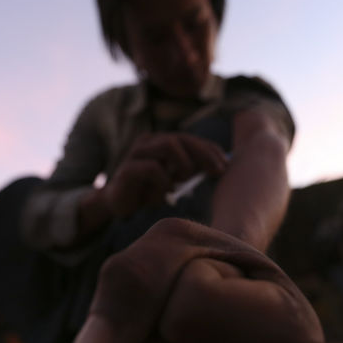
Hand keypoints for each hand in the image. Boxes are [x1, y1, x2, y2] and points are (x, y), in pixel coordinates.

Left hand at [67, 218, 324, 342]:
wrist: (217, 291)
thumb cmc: (206, 260)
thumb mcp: (175, 241)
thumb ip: (132, 282)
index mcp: (296, 339)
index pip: (191, 313)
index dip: (182, 279)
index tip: (214, 275)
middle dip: (147, 315)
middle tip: (186, 300)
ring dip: (126, 339)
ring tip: (170, 323)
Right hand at [102, 133, 227, 217]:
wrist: (117, 204)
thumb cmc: (147, 191)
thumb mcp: (172, 179)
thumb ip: (189, 171)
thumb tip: (217, 167)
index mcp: (160, 141)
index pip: (190, 139)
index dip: (210, 149)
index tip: (225, 165)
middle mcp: (149, 142)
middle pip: (182, 138)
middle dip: (204, 154)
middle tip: (218, 172)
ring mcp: (136, 153)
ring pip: (168, 145)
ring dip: (184, 164)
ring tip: (183, 181)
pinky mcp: (127, 169)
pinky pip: (152, 168)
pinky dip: (165, 181)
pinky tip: (166, 193)